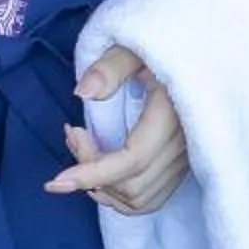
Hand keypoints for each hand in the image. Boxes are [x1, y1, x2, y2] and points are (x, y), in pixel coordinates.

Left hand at [48, 47, 189, 213]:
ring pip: (139, 199)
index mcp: (173, 115)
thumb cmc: (158, 49)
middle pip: (131, 185)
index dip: (92, 174)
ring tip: (83, 150)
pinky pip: (150, 199)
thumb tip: (83, 93)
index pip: (133, 159)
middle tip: (72, 135)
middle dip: (90, 172)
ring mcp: (185, 160)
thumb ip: (110, 67)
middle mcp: (184, 145)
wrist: (194, 53)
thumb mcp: (133, 48)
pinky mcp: (181, 167)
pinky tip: (100, 172)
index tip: (55, 181)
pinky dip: (119, 196)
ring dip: (102, 187)